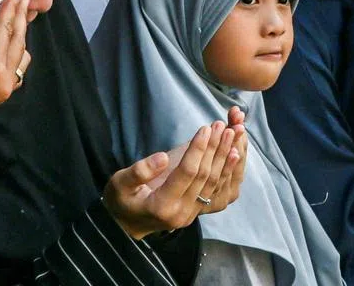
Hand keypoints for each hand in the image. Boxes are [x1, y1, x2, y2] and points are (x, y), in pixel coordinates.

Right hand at [0, 0, 30, 147]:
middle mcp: (6, 77)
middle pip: (18, 39)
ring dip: (20, 34)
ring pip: (22, 54)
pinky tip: (10, 41)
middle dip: (20, 15)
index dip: (10, 7)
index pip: (4, 28)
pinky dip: (16, 51)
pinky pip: (17, 68)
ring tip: (17, 14)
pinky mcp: (3, 94)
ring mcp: (7, 88)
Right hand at [103, 121, 241, 238]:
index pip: (187, 173)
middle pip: (204, 177)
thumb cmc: (120, 200)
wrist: (125, 226)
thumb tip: (163, 157)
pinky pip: (215, 189)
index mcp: (161, 205)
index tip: (205, 128)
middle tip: (223, 127)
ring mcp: (191, 214)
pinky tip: (234, 154)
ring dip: (224, 158)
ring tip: (232, 135)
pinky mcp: (196, 211)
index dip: (198, 149)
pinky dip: (225, 170)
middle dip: (215, 150)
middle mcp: (181, 212)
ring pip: (214, 184)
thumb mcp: (120, 183)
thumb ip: (139, 171)